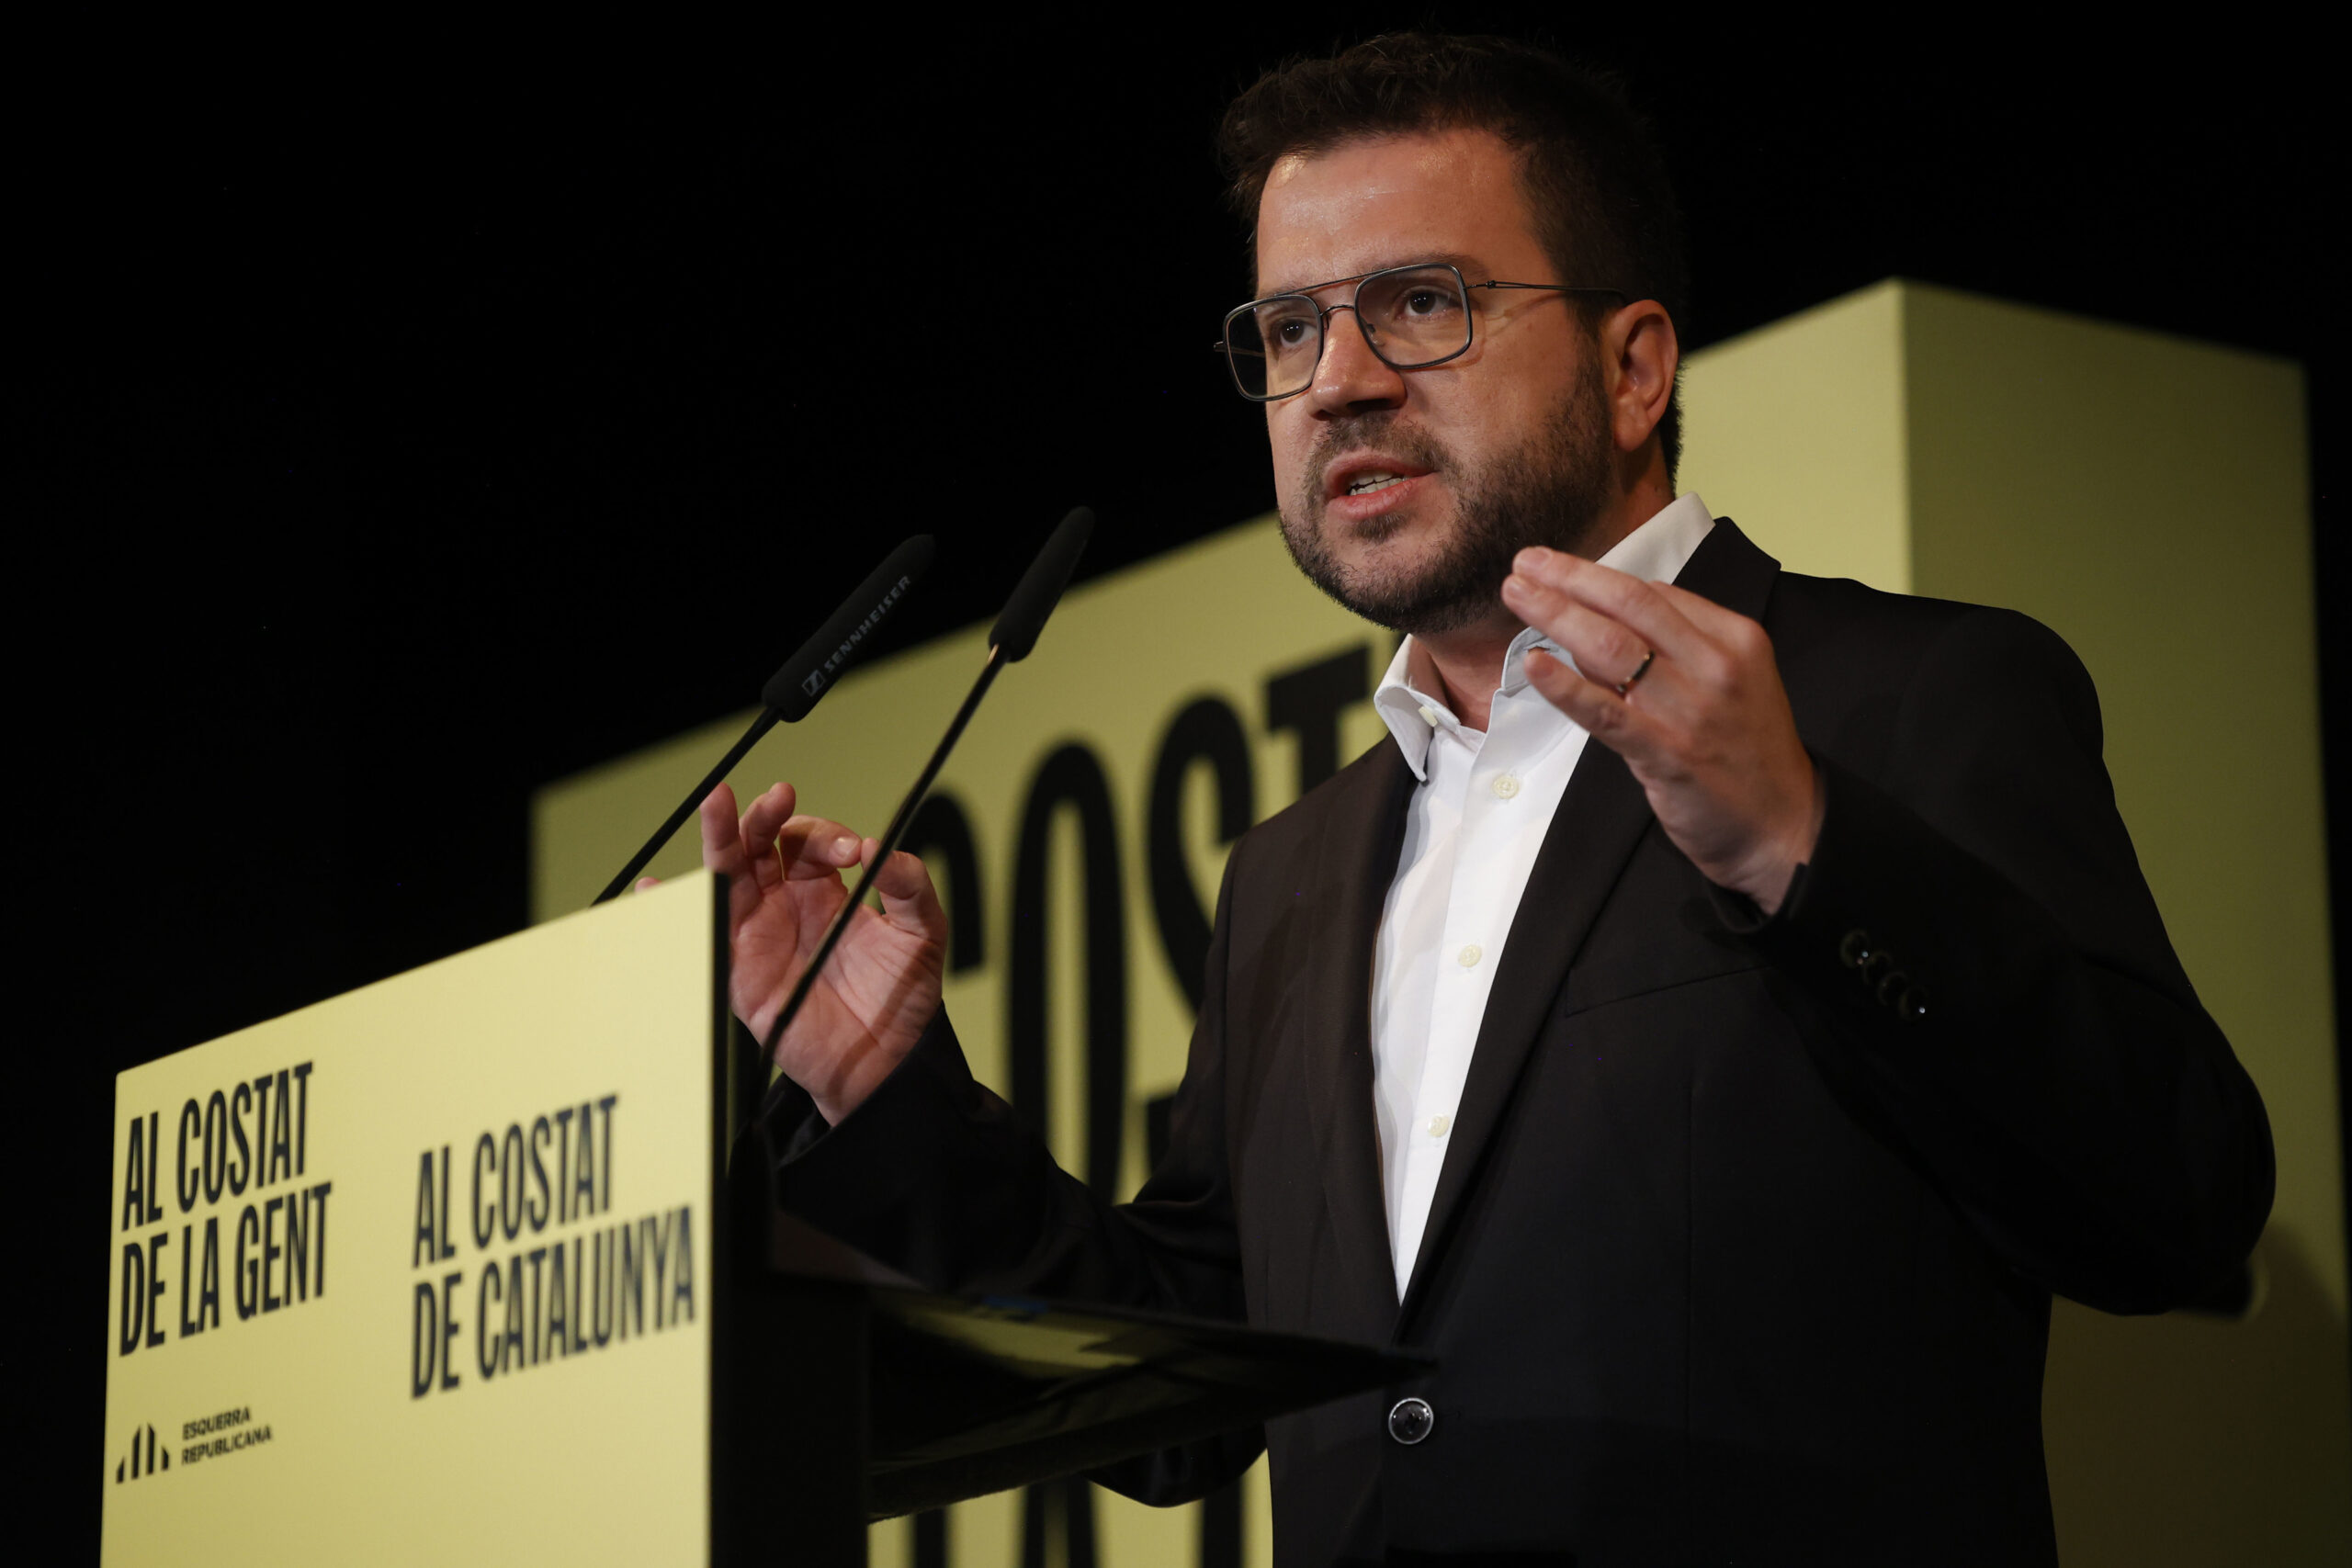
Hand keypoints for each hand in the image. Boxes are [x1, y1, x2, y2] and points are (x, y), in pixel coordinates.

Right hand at [691, 781, 945, 1122]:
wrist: (887, 1060)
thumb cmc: (902, 997)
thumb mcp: (921, 933)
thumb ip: (910, 887)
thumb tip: (881, 849)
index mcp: (824, 890)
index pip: (807, 842)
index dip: (825, 835)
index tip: (854, 853)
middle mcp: (785, 906)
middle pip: (758, 845)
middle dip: (762, 816)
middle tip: (778, 795)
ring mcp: (760, 935)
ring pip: (729, 875)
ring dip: (720, 837)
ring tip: (717, 802)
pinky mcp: (743, 972)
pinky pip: (706, 936)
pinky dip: (677, 909)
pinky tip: (656, 886)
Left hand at [1501, 546, 1821, 913]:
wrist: (1785, 827)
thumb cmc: (1747, 753)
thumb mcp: (1731, 682)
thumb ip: (1677, 650)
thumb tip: (1605, 624)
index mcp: (1734, 639)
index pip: (1655, 594)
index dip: (1597, 579)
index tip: (1556, 569)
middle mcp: (1715, 665)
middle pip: (1629, 605)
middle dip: (1569, 578)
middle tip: (1524, 563)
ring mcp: (1690, 709)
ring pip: (1611, 647)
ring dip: (1556, 615)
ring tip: (1517, 594)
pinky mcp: (1667, 753)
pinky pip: (1607, 712)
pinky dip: (1566, 686)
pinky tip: (1535, 666)